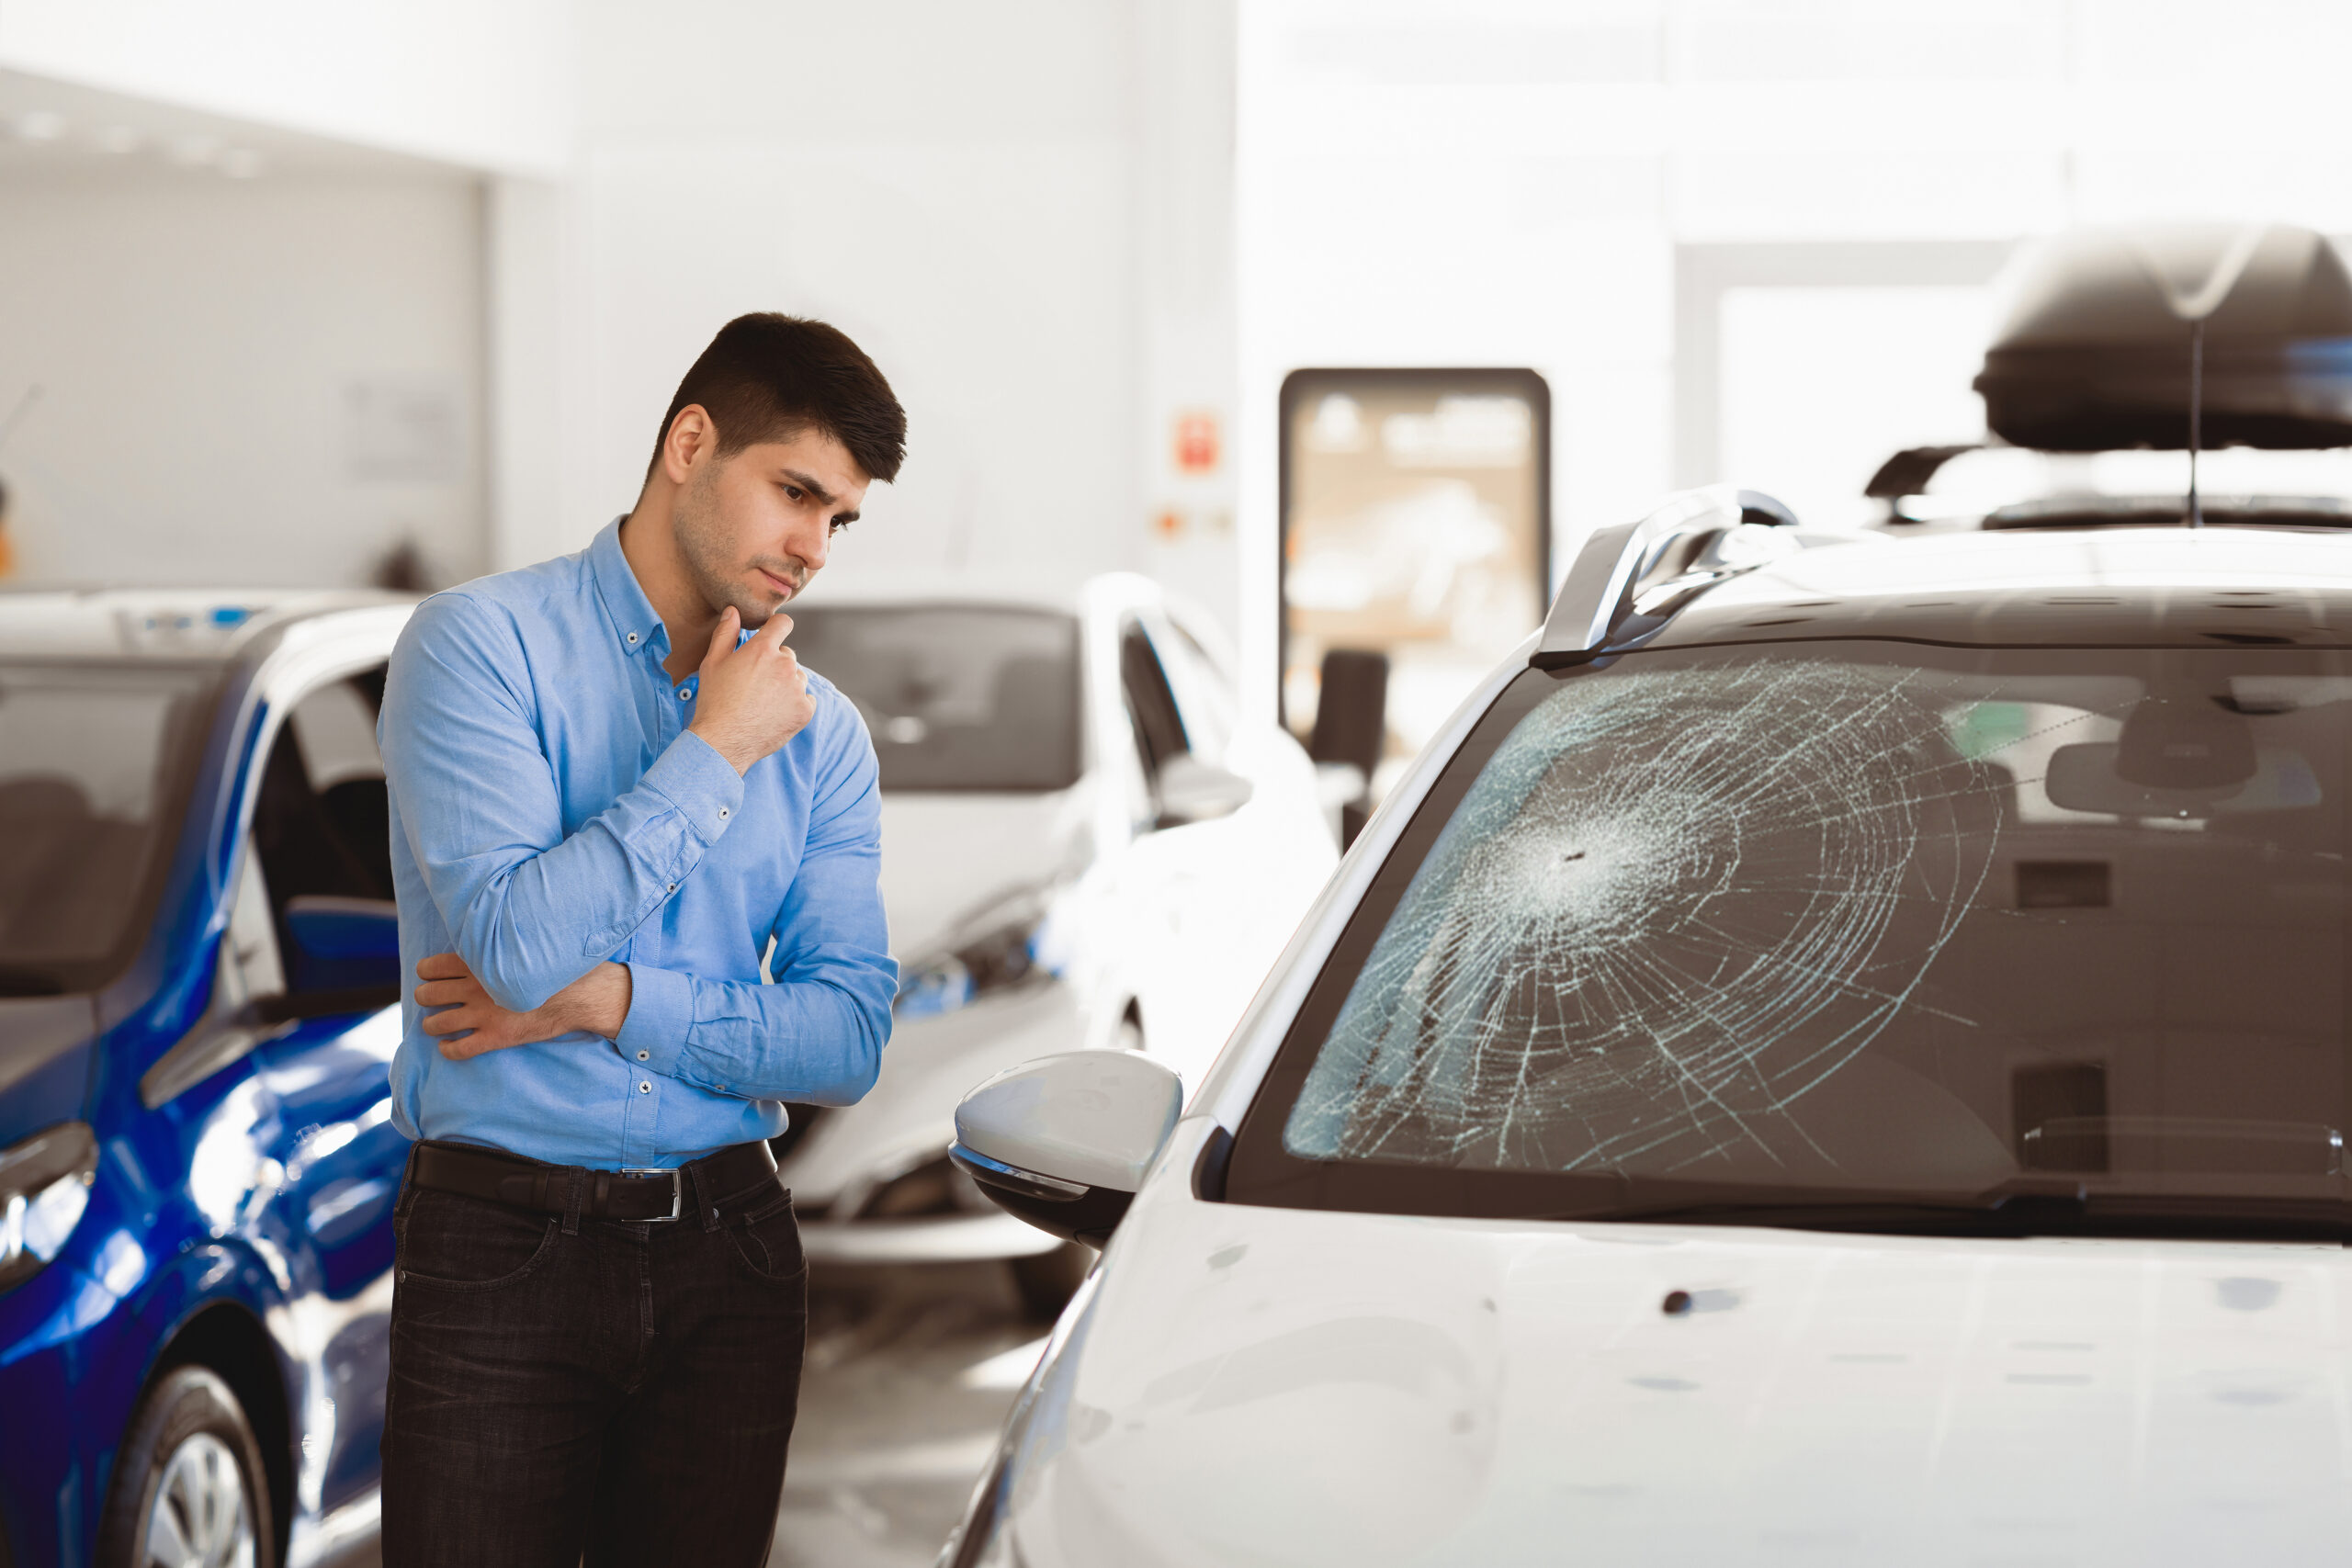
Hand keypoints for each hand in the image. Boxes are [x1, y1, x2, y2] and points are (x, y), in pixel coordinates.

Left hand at [415, 954, 632, 1060]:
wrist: (580, 995)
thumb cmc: (555, 969)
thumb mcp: (522, 949)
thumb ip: (496, 950)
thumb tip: (482, 947)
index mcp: (480, 963)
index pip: (433, 966)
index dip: (425, 972)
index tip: (429, 976)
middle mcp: (475, 988)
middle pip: (429, 995)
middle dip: (425, 997)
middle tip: (431, 1000)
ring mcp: (483, 1015)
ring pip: (437, 1023)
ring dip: (431, 1025)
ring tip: (436, 1025)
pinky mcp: (495, 1037)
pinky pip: (459, 1049)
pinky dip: (447, 1050)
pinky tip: (449, 1047)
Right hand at [687, 606, 814, 774]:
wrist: (723, 741)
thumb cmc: (714, 700)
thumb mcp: (713, 662)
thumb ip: (725, 633)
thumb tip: (733, 611)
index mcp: (763, 649)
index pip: (784, 623)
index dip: (778, 628)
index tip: (772, 636)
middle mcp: (785, 665)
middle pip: (787, 655)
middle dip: (775, 664)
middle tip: (754, 684)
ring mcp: (797, 688)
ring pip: (797, 678)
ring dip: (786, 685)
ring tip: (762, 702)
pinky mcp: (805, 710)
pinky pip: (806, 699)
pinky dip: (795, 704)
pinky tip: (774, 713)